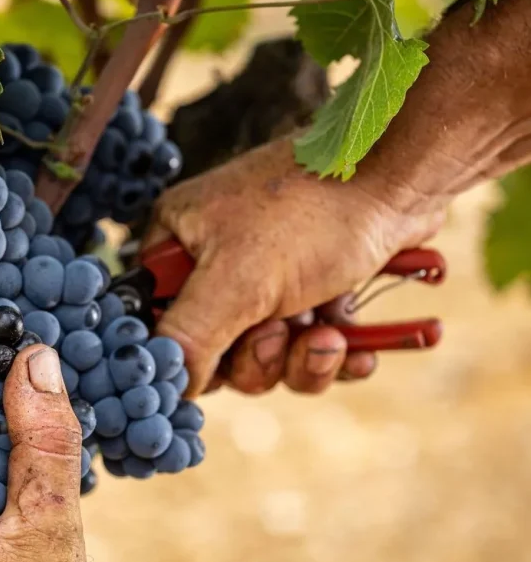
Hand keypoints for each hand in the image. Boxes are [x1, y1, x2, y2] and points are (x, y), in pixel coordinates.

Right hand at [146, 138, 444, 395]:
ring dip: (301, 359)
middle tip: (279, 334)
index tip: (217, 368)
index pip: (159, 321)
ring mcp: (272, 277)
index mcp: (181, 242)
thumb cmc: (314, 210)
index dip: (187, 355)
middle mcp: (220, 260)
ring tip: (329, 335)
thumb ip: (189, 337)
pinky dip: (335, 355)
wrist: (403, 175)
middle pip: (218, 351)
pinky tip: (358, 349)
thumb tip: (169, 386)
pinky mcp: (320, 289)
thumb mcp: (238, 280)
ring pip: (270, 356)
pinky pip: (312, 348)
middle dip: (258, 357)